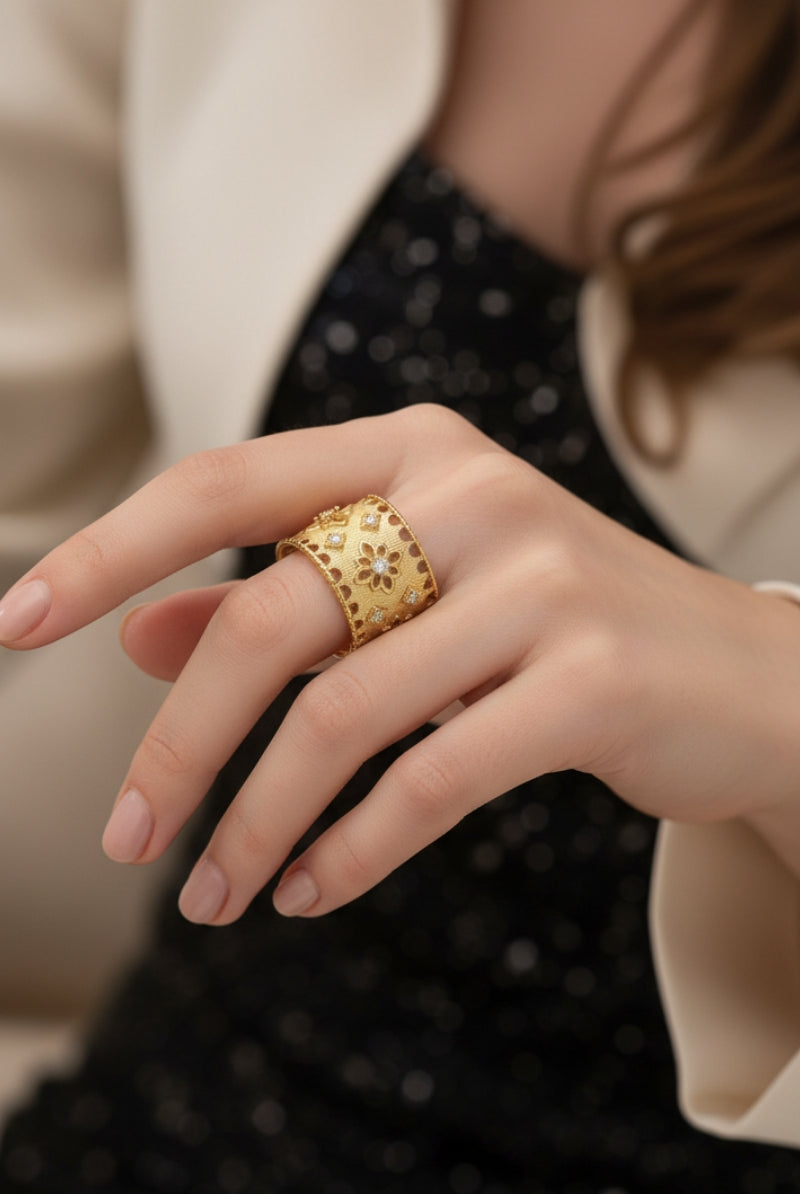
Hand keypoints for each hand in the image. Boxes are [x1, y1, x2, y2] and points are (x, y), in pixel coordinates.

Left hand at [2, 406, 798, 923]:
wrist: (737, 673)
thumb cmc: (550, 624)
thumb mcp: (414, 593)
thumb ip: (279, 601)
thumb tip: (140, 637)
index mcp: (412, 448)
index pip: (225, 483)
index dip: (107, 550)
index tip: (15, 620)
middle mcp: (470, 492)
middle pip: (268, 619)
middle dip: (177, 745)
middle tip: (125, 838)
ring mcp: (539, 579)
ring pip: (340, 715)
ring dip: (257, 822)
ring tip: (213, 896)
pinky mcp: (590, 677)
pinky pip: (430, 776)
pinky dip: (351, 847)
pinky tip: (310, 890)